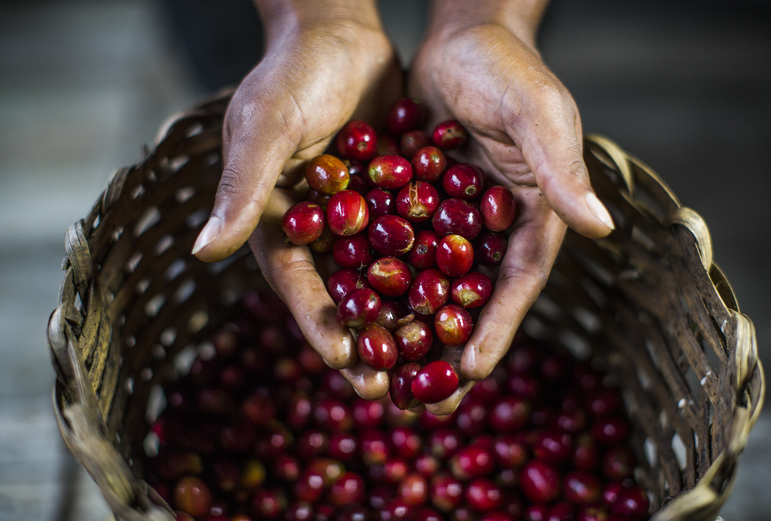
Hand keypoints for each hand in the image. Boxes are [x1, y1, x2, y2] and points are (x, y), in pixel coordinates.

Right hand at [192, 0, 402, 398]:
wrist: (337, 34)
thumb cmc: (289, 75)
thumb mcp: (265, 127)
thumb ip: (241, 187)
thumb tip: (202, 252)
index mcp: (277, 224)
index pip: (298, 286)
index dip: (321, 324)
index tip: (349, 362)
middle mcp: (317, 232)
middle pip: (344, 299)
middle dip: (369, 343)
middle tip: (398, 390)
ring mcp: (357, 221)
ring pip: (386, 283)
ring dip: (408, 323)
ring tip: (436, 362)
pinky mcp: (393, 203)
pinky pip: (417, 245)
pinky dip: (436, 274)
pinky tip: (465, 303)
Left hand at [409, 2, 613, 412]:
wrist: (460, 38)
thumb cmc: (508, 70)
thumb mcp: (537, 114)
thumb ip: (562, 169)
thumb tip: (600, 228)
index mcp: (531, 216)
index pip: (517, 282)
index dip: (497, 326)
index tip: (474, 371)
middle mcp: (489, 228)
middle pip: (468, 298)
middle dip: (447, 349)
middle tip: (424, 401)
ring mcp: (448, 221)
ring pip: (425, 285)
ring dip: (405, 329)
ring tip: (379, 373)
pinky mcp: (410, 205)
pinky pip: (389, 251)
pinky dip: (373, 283)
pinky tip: (348, 312)